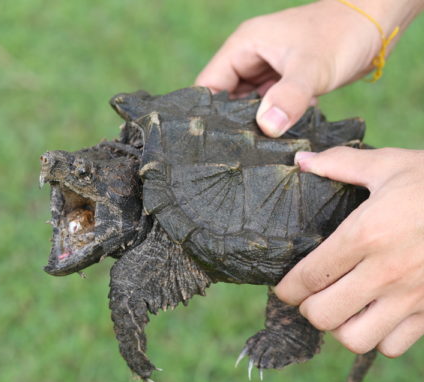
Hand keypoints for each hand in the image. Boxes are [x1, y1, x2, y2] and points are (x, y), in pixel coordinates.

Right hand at [195, 0, 420, 136]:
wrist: (376, 24)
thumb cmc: (341, 35)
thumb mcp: (312, 68)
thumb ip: (288, 97)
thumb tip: (266, 127)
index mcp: (244, 46)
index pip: (209, 84)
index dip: (206, 113)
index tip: (208, 143)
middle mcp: (250, 58)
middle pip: (225, 99)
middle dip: (229, 125)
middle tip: (230, 156)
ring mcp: (267, 71)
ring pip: (247, 105)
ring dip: (252, 126)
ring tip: (249, 154)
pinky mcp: (284, 82)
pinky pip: (268, 107)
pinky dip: (271, 123)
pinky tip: (273, 143)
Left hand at [274, 147, 423, 356]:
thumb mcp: (389, 164)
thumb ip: (341, 164)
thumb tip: (301, 161)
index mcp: (365, 235)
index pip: (308, 277)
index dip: (286, 288)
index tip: (283, 287)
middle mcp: (385, 272)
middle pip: (323, 315)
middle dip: (309, 308)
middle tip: (312, 294)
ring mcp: (412, 296)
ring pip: (356, 339)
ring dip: (341, 327)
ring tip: (342, 307)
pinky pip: (394, 346)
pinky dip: (378, 338)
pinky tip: (376, 314)